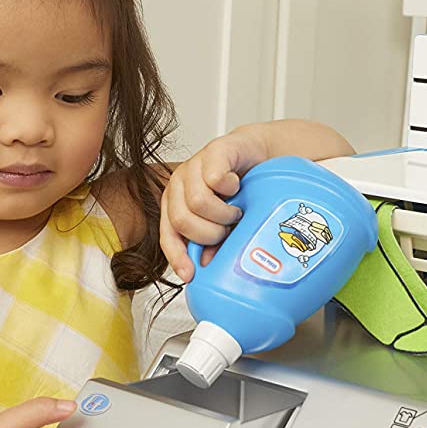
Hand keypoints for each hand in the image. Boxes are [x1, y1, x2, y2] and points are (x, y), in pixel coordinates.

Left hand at [159, 129, 267, 282]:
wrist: (258, 156)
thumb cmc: (240, 192)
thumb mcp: (225, 224)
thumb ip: (215, 244)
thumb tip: (207, 265)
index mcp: (176, 206)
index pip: (168, 236)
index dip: (177, 257)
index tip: (191, 274)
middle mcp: (179, 186)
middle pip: (181, 221)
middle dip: (210, 233)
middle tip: (227, 229)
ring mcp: (193, 167)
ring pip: (197, 202)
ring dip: (223, 213)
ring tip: (235, 210)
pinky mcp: (212, 152)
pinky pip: (215, 178)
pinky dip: (230, 188)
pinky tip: (236, 187)